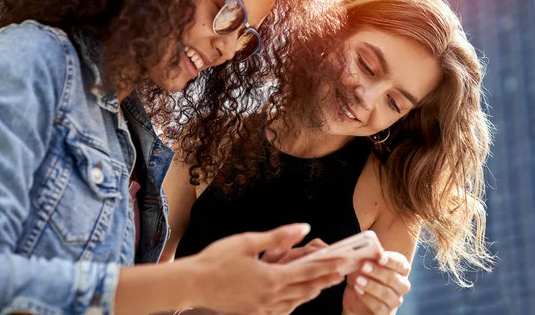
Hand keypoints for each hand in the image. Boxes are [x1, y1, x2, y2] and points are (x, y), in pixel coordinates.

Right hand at [190, 224, 345, 314]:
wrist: (193, 284)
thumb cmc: (217, 260)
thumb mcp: (248, 241)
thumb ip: (278, 237)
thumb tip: (303, 228)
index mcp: (271, 278)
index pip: (307, 272)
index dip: (326, 267)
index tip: (342, 263)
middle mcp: (270, 297)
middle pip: (305, 290)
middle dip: (324, 281)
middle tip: (340, 275)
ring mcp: (261, 308)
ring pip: (294, 303)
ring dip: (310, 293)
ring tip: (321, 286)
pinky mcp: (252, 312)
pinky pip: (280, 311)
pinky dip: (292, 304)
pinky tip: (293, 300)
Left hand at [342, 251, 410, 314]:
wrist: (356, 292)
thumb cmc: (363, 272)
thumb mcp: (363, 261)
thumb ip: (367, 255)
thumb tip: (363, 249)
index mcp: (400, 269)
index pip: (401, 264)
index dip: (391, 260)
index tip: (380, 257)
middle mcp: (401, 285)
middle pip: (394, 279)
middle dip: (378, 272)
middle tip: (364, 266)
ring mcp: (395, 300)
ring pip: (387, 294)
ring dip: (372, 286)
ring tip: (358, 280)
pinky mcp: (386, 312)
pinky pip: (380, 307)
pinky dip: (368, 298)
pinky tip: (358, 290)